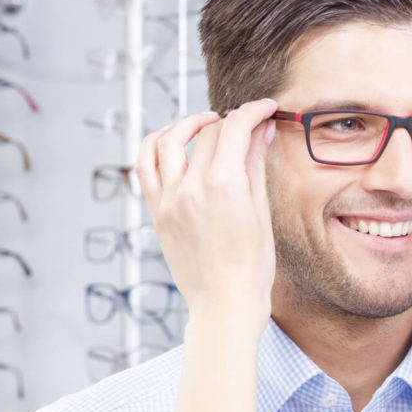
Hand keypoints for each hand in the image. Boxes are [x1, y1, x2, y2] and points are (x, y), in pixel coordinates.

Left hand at [134, 99, 277, 332]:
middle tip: (246, 122)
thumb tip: (262, 131)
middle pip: (207, 133)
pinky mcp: (157, 212)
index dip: (253, 111)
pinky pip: (145, 165)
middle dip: (230, 120)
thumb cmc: (252, 266)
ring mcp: (169, 199)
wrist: (224, 303)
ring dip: (188, 123)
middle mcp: (191, 187)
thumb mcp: (261, 212)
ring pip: (168, 140)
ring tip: (205, 124)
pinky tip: (173, 142)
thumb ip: (256, 165)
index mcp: (224, 186)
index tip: (265, 108)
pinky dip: (156, 145)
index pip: (235, 129)